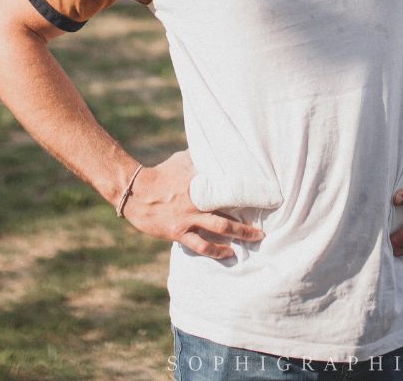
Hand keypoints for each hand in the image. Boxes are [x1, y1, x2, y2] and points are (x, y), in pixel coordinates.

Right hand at [120, 150, 263, 259]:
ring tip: (252, 241)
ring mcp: (188, 219)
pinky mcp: (178, 233)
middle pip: (229, 215)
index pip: (231, 191)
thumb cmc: (161, 173)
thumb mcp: (183, 160)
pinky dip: (216, 251)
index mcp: (201, 184)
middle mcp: (198, 203)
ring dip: (238, 238)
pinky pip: (201, 246)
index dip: (249, 197)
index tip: (266, 201)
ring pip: (219, 231)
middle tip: (262, 231)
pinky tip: (228, 253)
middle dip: (247, 226)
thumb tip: (217, 148)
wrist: (136, 191)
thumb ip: (201, 158)